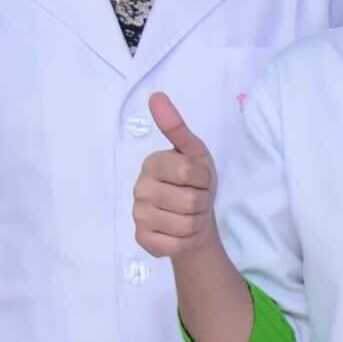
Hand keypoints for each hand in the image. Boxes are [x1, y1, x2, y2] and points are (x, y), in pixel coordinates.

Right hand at [132, 93, 218, 258]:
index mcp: (152, 163)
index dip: (204, 179)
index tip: (199, 179)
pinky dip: (187, 240)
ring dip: (197, 222)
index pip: (189, 172)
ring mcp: (138, 215)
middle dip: (203, 203)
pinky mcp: (143, 239)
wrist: (195, 218)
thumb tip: (156, 96)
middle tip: (196, 199)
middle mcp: (139, 188)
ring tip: (190, 215)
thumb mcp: (194, 153)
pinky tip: (181, 232)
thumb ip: (176, 127)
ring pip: (185, 224)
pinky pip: (175, 245)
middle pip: (190, 201)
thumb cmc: (195, 183)